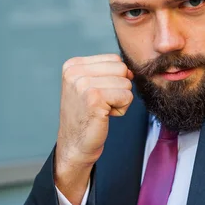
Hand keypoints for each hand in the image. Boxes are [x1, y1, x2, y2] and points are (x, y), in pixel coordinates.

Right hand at [54, 54, 132, 204]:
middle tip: (102, 104)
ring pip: (126, 83)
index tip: (98, 96)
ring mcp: (83, 84)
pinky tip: (105, 116)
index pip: (114, 60)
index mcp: (73, 65)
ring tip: (102, 110)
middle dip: (119, 89)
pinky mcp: (94, 98)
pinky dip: (121, 109)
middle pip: (122, 69)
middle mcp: (75, 72)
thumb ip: (107, 72)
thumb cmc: (87, 116)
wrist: (76, 145)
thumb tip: (131, 71)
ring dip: (120, 100)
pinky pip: (126, 96)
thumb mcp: (90, 86)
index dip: (115, 80)